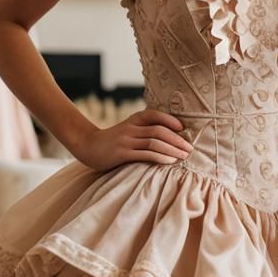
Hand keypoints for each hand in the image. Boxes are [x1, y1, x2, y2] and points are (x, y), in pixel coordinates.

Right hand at [75, 108, 192, 171]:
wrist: (88, 146)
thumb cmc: (113, 140)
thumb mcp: (129, 130)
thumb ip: (144, 130)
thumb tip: (171, 135)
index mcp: (134, 119)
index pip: (155, 115)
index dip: (170, 120)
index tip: (184, 128)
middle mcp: (131, 128)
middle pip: (158, 130)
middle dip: (177, 139)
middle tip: (190, 148)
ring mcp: (126, 141)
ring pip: (154, 142)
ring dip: (172, 149)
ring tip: (184, 156)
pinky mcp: (121, 154)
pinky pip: (145, 154)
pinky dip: (160, 157)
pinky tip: (170, 161)